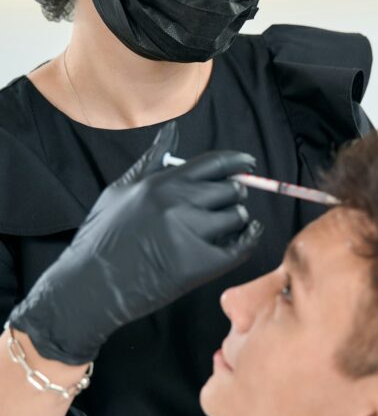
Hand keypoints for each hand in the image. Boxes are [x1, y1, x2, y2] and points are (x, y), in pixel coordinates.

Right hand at [10, 121, 261, 363]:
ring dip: (236, 219)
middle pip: (230, 189)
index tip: (248, 164)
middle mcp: (178, 204)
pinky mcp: (198, 265)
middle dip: (234, 194)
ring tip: (223, 225)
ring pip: (236, 216)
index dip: (237, 161)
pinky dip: (249, 239)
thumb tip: (172, 129)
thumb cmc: (103, 237)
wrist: (91, 286)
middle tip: (226, 202)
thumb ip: (152, 159)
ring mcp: (190, 234)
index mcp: (162, 183)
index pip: (214, 162)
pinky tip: (246, 236)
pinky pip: (241, 247)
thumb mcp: (121, 190)